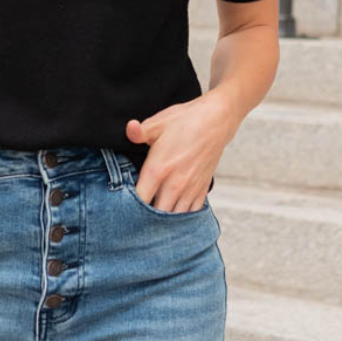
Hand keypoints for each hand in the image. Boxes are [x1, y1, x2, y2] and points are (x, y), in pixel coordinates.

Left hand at [124, 96, 231, 211]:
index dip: (129, 206)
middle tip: (137, 215)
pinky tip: (174, 212)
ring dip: (164, 220)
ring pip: (174, 218)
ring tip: (155, 217)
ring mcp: (190, 189)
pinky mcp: (202, 189)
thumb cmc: (186, 120)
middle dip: (145, 218)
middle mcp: (174, 184)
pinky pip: (192, 213)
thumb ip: (138, 132)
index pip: (139, 200)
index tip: (124, 205)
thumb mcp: (157, 123)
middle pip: (156, 216)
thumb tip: (129, 129)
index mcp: (158, 170)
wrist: (217, 120)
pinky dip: (182, 217)